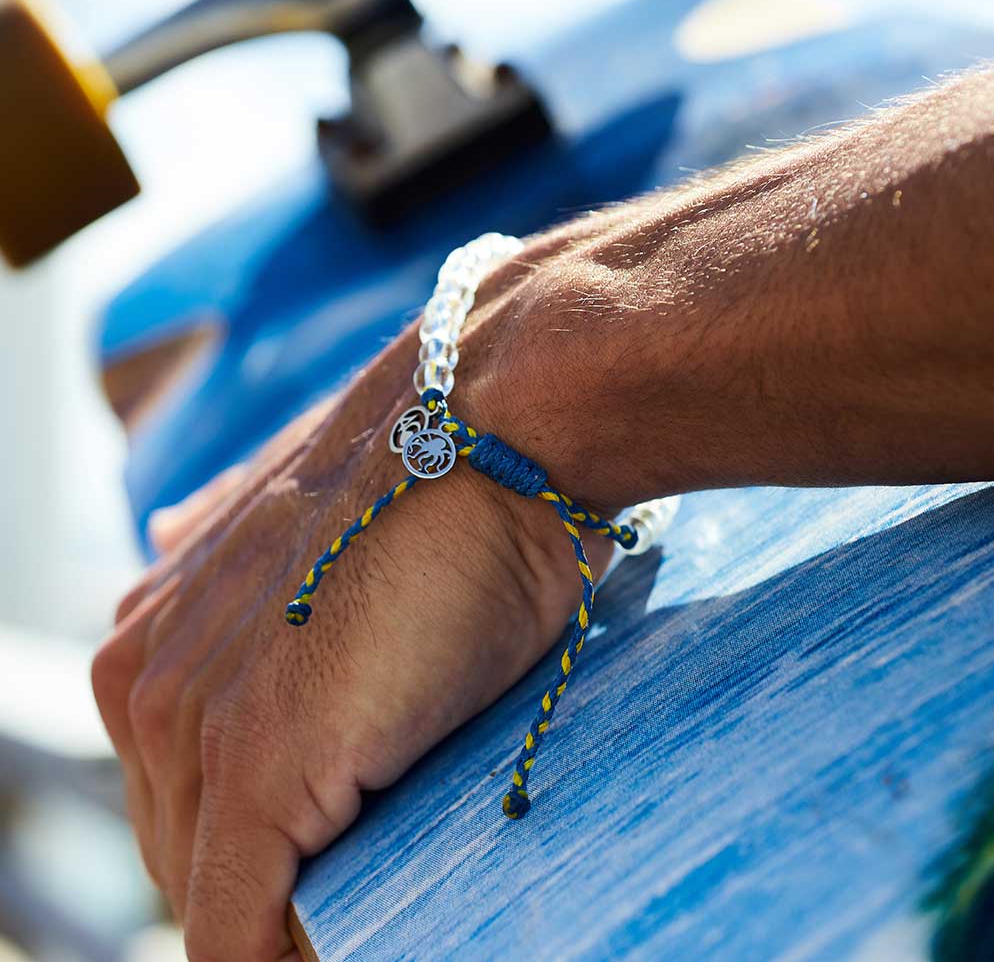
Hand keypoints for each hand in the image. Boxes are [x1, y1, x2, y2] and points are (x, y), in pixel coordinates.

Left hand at [92, 249, 616, 960]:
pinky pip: (241, 931)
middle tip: (354, 888)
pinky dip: (288, 957)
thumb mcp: (303, 514)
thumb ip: (223, 547)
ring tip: (368, 909)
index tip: (318, 859)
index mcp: (153, 633)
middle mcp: (148, 679)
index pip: (172, 793)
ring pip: (210, 898)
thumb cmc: (433, 485)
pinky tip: (342, 948)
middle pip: (180, 852)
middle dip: (260, 884)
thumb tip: (169, 534)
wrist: (494, 436)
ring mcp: (194, 726)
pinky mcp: (260, 773)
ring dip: (287, 921)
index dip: (239, 843)